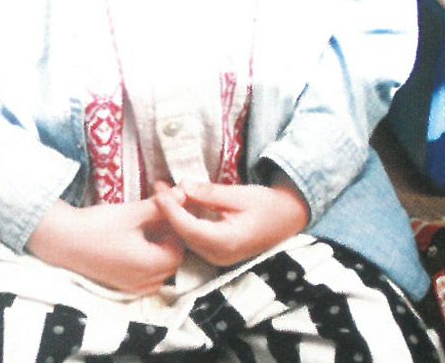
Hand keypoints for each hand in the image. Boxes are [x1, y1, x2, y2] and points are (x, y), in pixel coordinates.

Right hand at [26, 198, 185, 294]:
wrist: (63, 241)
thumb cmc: (99, 226)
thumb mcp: (132, 213)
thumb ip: (160, 206)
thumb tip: (183, 194)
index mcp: (148, 265)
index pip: (178, 251)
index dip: (175, 231)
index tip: (166, 213)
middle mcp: (142, 282)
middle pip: (170, 263)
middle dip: (168, 240)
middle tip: (158, 218)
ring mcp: (130, 286)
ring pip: (158, 271)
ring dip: (158, 251)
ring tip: (147, 227)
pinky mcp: (120, 285)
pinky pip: (145, 277)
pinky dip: (147, 261)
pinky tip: (135, 241)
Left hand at [154, 175, 309, 267]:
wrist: (287, 219)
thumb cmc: (267, 205)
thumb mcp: (239, 194)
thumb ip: (210, 193)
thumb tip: (183, 186)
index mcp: (226, 242)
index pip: (188, 227)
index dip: (170, 209)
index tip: (158, 190)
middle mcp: (218, 255)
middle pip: (183, 234)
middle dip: (168, 210)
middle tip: (157, 186)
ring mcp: (217, 258)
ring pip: (186, 238)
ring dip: (174, 215)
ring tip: (163, 192)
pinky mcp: (217, 253)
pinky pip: (194, 238)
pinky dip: (184, 221)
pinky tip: (179, 203)